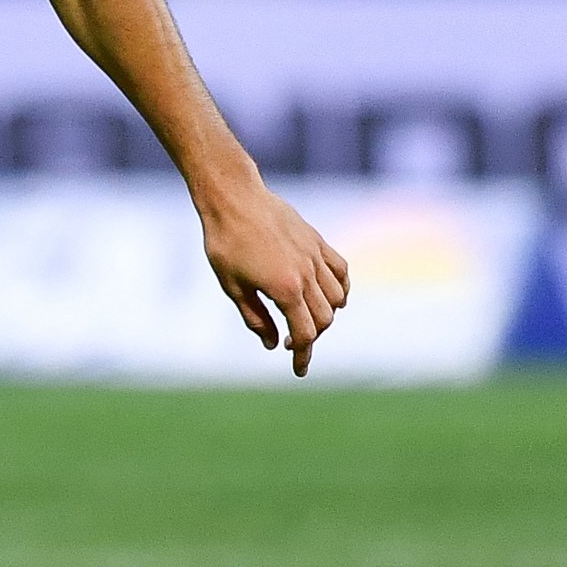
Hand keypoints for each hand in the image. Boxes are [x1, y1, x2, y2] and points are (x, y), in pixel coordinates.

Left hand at [197, 172, 349, 377]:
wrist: (234, 198)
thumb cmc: (225, 243)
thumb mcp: (232, 287)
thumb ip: (256, 318)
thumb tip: (274, 344)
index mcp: (285, 290)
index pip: (305, 334)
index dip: (303, 356)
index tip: (298, 369)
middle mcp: (307, 275)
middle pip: (324, 319)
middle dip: (311, 337)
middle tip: (291, 340)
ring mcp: (315, 256)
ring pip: (337, 297)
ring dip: (326, 314)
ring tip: (304, 316)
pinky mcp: (317, 241)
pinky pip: (341, 270)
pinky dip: (341, 287)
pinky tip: (330, 294)